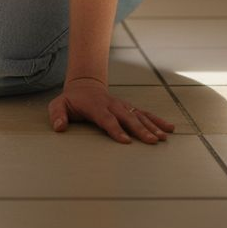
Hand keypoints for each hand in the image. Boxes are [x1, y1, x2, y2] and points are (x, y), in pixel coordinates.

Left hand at [48, 77, 176, 144]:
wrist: (85, 85)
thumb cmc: (71, 100)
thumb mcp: (58, 105)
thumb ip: (57, 115)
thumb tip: (59, 127)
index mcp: (95, 106)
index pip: (107, 119)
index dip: (116, 130)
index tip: (126, 141)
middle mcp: (112, 105)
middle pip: (127, 118)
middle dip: (140, 130)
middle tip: (152, 141)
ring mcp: (122, 106)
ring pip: (139, 116)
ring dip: (152, 126)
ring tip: (163, 137)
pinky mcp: (129, 108)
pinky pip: (144, 114)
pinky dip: (157, 121)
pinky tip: (169, 128)